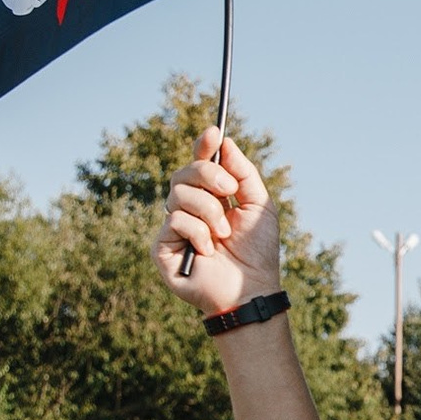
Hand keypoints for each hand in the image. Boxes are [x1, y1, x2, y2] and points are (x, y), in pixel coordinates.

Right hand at [152, 127, 281, 312]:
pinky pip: (175, 220)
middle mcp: (188, 209)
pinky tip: (207, 251)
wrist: (251, 288)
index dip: (203, 146)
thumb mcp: (259, 206)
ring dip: (209, 212)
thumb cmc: (257, 252)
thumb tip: (224, 141)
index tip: (214, 131)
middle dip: (209, 175)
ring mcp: (173, 227)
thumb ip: (244, 173)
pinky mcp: (161, 247)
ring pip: (178, 195)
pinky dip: (198, 233)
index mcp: (210, 197)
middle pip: (184, 173)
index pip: (199, 164)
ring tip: (223, 235)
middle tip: (229, 191)